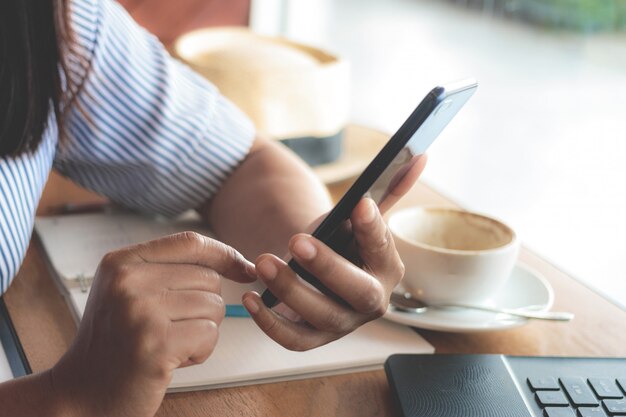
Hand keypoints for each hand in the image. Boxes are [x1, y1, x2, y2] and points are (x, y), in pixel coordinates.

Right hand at [50, 232, 254, 416]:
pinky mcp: (156, 344)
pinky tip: (171, 361)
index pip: (190, 242)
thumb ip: (173, 270)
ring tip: (167, 344)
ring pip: (214, 306)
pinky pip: (210, 334)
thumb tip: (243, 264)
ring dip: (202, 331)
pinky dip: (200, 351)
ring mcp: (141, 312)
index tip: (245, 269)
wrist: (83, 394)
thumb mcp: (131, 292)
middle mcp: (128, 281)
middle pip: (208, 278)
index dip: (225, 254)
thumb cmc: (118, 342)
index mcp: (121, 262)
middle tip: (171, 329)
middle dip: (204, 307)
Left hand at [241, 154, 426, 350]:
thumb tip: (418, 156)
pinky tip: (251, 297)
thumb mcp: (359, 216)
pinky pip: (294, 340)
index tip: (360, 204)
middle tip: (298, 240)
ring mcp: (344, 322)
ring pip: (323, 316)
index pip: (383, 247)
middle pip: (358, 291)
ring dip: (291, 290)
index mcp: (387, 267)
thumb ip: (389, 189)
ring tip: (264, 261)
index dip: (372, 228)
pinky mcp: (315, 338)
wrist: (323, 274)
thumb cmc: (343, 242)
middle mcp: (372, 300)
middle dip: (328, 267)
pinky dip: (270, 323)